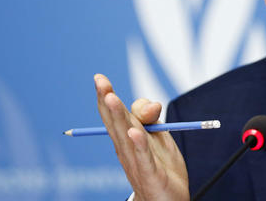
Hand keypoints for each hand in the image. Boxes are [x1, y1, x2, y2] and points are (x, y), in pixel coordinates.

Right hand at [94, 74, 188, 200]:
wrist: (166, 200)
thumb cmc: (159, 166)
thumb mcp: (158, 135)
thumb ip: (151, 117)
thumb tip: (152, 104)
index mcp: (127, 137)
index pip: (115, 114)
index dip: (107, 95)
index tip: (99, 78)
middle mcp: (127, 148)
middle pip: (116, 121)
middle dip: (108, 100)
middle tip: (100, 82)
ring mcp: (136, 160)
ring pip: (126, 135)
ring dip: (118, 116)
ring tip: (111, 98)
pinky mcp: (150, 174)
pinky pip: (144, 157)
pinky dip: (139, 144)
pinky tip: (134, 133)